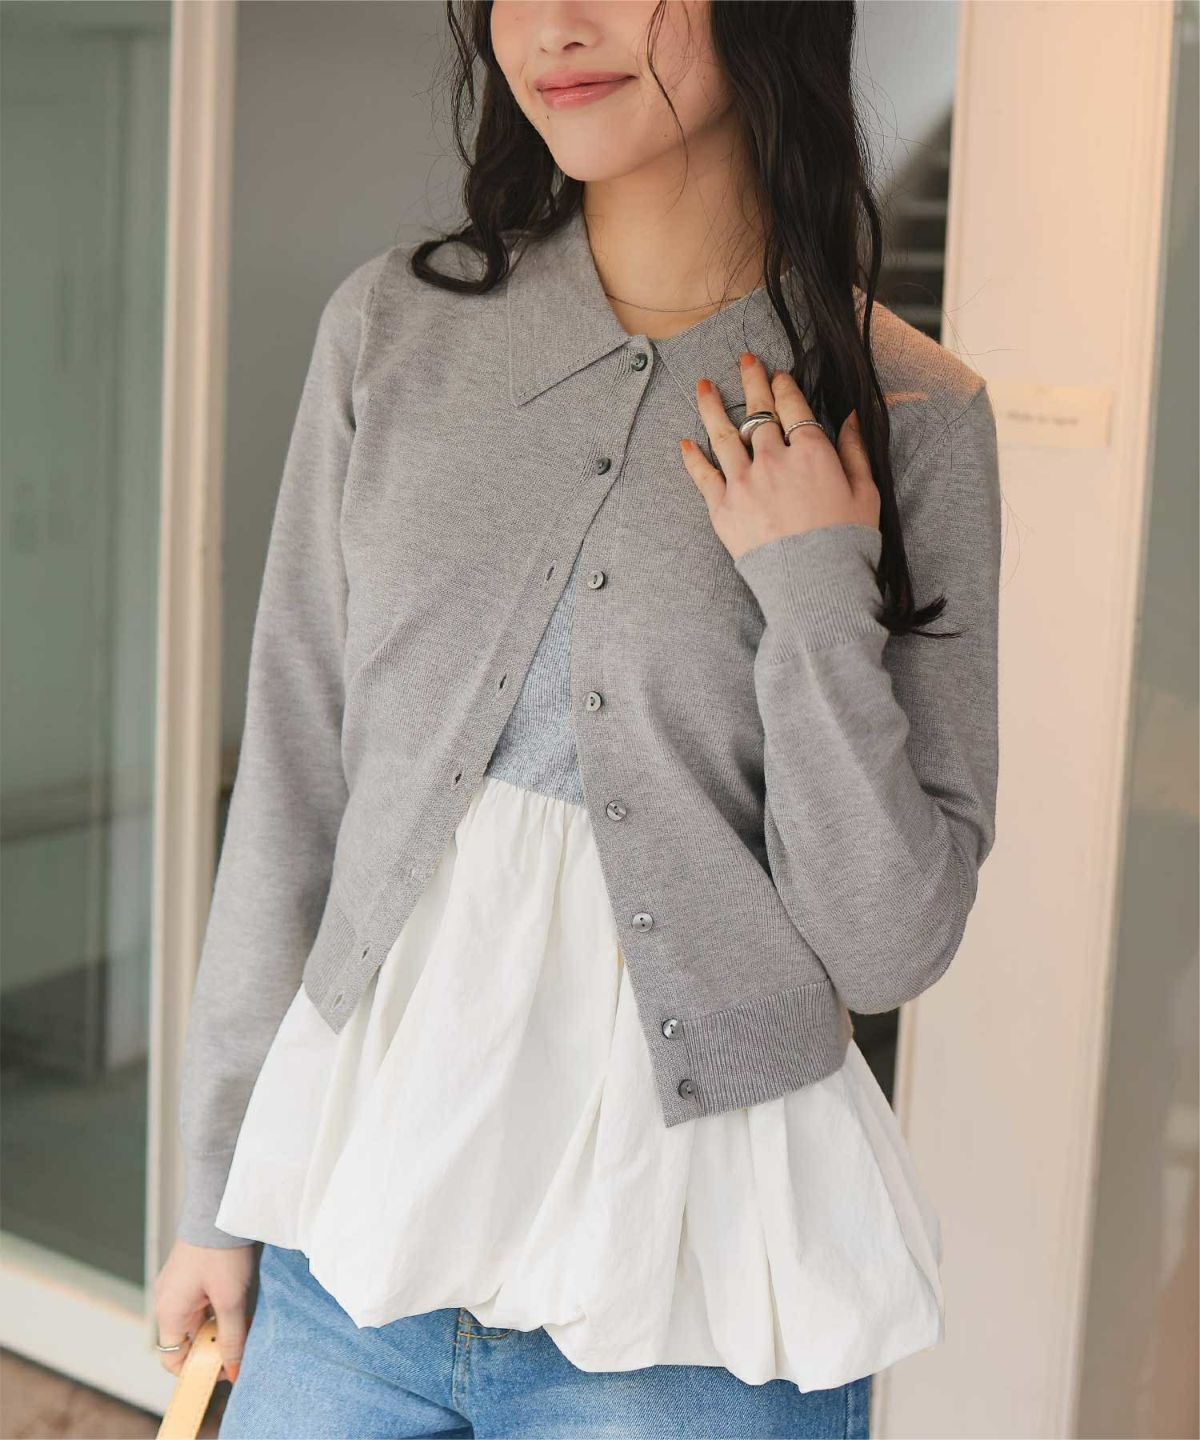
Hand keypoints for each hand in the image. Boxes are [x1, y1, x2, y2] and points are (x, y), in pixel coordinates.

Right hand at [153, 1238, 255, 1385]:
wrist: (221, 1207)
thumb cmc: (221, 1252)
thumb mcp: (231, 1299)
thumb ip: (232, 1338)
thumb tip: (234, 1372)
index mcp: (168, 1312)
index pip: (173, 1359)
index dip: (198, 1369)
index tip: (225, 1366)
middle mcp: (167, 1300)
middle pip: (188, 1338)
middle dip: (214, 1343)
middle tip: (241, 1338)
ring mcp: (176, 1285)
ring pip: (197, 1319)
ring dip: (219, 1323)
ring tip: (243, 1315)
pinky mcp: (189, 1272)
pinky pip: (200, 1301)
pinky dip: (218, 1306)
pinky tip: (238, 1297)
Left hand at [678, 351, 879, 563]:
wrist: (814, 584)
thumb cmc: (847, 541)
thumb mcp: (865, 491)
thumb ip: (855, 450)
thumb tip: (851, 416)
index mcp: (811, 451)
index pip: (793, 406)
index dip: (784, 386)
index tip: (778, 375)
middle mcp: (773, 459)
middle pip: (758, 412)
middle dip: (752, 381)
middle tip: (745, 361)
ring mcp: (744, 483)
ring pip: (723, 434)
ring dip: (712, 406)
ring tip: (703, 386)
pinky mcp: (722, 508)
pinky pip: (703, 475)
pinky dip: (692, 456)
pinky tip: (686, 441)